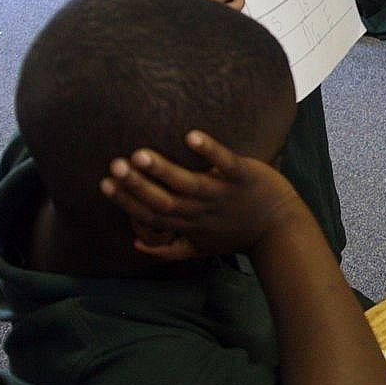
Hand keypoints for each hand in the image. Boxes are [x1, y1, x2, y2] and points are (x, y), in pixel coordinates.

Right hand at [99, 130, 307, 259]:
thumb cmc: (238, 234)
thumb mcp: (202, 249)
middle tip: (115, 165)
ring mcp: (223, 193)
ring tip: (141, 154)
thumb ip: (169, 249)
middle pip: (163, 201)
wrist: (282, 229)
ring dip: (164, 169)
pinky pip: (226, 163)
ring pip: (188, 183)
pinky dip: (210, 150)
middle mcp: (202, 211)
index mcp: (189, 225)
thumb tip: (136, 245)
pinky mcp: (245, 176)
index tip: (104, 183)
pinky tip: (191, 135)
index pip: (151, 215)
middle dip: (137, 185)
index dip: (126, 200)